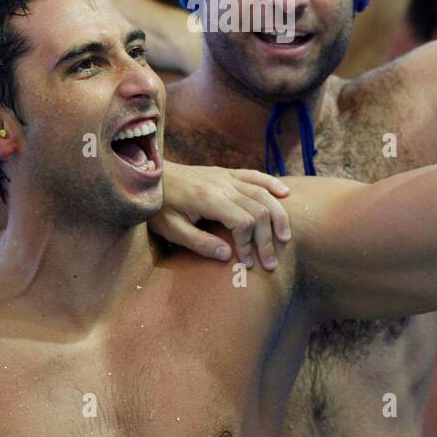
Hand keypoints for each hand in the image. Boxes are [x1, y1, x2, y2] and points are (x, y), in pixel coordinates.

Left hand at [149, 163, 291, 270]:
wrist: (150, 176)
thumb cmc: (159, 207)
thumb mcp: (171, 230)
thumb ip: (199, 243)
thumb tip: (228, 256)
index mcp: (209, 199)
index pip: (243, 222)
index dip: (250, 244)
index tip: (247, 263)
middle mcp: (222, 185)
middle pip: (258, 210)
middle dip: (267, 239)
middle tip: (271, 263)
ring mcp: (226, 176)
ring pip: (262, 193)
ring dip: (278, 216)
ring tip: (285, 238)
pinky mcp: (226, 172)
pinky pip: (255, 175)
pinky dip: (272, 185)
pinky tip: (286, 195)